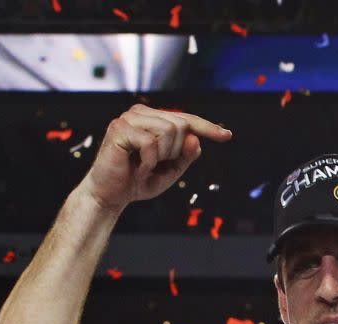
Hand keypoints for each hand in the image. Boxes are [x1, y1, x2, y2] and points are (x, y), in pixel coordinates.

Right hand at [81, 104, 232, 211]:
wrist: (110, 195)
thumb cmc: (138, 181)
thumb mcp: (171, 170)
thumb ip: (186, 155)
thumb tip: (196, 139)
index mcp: (153, 118)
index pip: (186, 119)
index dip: (207, 128)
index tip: (227, 136)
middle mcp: (141, 113)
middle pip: (181, 125)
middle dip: (175, 151)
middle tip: (155, 165)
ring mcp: (129, 118)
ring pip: (169, 131)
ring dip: (162, 156)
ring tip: (145, 165)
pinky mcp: (119, 128)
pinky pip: (151, 144)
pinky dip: (149, 162)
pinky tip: (137, 167)